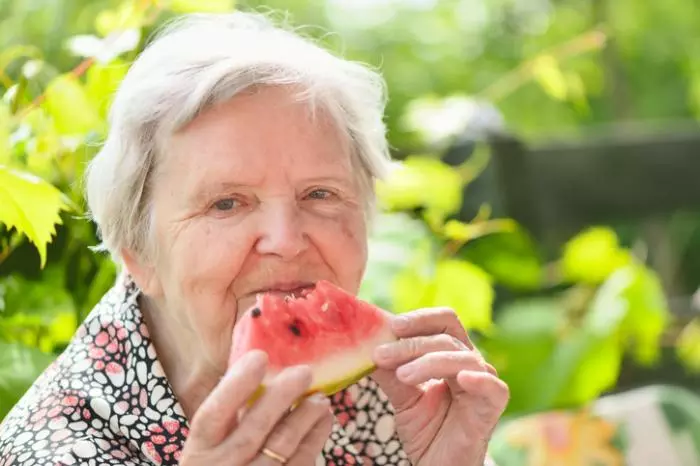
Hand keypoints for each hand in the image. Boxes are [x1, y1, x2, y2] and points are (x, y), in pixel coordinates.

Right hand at [180, 350, 332, 464]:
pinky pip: (300, 463)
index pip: (214, 414)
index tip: (259, 357)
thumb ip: (228, 416)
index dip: (237, 385)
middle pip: (254, 428)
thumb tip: (260, 371)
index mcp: (200, 451)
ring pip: (283, 445)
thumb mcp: (210, 446)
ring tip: (319, 397)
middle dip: (282, 396)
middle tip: (304, 372)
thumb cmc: (220, 465)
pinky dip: (314, 439)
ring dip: (306, 416)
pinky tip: (322, 421)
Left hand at [371, 308, 508, 465]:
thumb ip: (389, 372)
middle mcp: (469, 363)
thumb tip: (364, 345)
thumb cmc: (426, 429)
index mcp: (450, 355)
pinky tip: (461, 379)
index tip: (390, 326)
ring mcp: (482, 384)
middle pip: (447, 336)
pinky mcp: (491, 407)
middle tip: (381, 354)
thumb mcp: (402, 397)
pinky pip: (493, 387)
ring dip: (428, 361)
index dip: (419, 319)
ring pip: (462, 357)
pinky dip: (478, 379)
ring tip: (402, 375)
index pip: (442, 322)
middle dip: (412, 342)